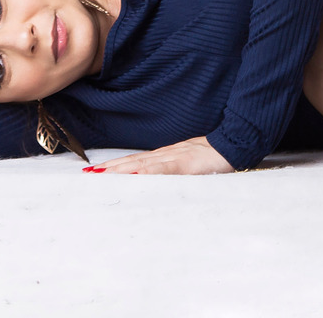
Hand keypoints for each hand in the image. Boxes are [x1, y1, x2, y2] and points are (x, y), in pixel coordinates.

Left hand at [81, 136, 236, 175]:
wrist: (234, 144)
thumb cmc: (213, 157)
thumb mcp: (189, 166)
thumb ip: (172, 171)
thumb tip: (153, 178)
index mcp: (165, 157)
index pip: (135, 162)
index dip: (115, 166)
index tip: (95, 170)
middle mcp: (166, 155)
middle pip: (132, 162)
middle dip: (110, 168)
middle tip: (88, 173)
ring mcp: (175, 158)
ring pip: (143, 164)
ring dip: (121, 169)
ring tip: (102, 174)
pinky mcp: (186, 164)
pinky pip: (166, 168)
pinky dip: (149, 171)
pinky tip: (136, 174)